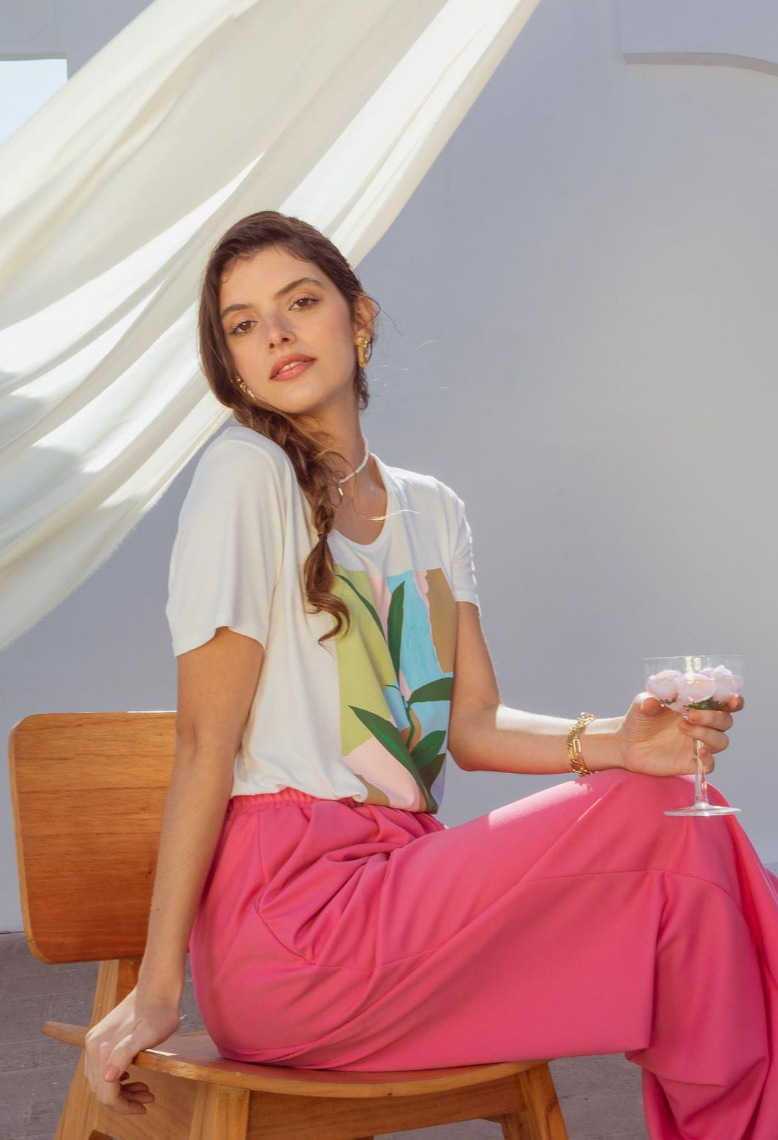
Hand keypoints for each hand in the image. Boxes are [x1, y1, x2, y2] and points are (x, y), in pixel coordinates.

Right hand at [83, 985, 180, 1114]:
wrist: (157, 987)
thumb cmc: (158, 1011)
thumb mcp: (148, 1035)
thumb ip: (125, 1055)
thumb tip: (108, 1077)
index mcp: (102, 1049)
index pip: (107, 1093)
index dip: (124, 1106)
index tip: (143, 1107)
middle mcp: (93, 1046)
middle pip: (102, 1089)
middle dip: (124, 1099)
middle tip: (148, 1097)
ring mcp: (95, 1041)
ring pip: (101, 1080)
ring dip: (121, 1090)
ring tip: (144, 1089)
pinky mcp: (101, 1037)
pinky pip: (101, 1068)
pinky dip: (116, 1078)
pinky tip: (130, 1077)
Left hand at [616, 691, 744, 777]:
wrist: (627, 743)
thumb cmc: (640, 718)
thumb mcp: (640, 705)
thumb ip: (647, 701)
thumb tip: (652, 702)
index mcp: (697, 706)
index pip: (724, 702)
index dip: (733, 701)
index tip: (732, 700)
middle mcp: (702, 725)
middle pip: (726, 721)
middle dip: (714, 717)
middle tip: (691, 715)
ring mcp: (697, 744)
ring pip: (721, 741)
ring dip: (707, 734)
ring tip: (682, 727)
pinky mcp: (690, 762)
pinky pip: (710, 764)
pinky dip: (709, 759)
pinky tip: (698, 752)